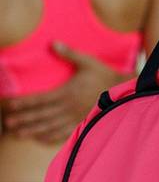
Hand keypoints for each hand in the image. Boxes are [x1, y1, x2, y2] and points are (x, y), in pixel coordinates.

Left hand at [0, 44, 125, 144]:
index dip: (24, 102)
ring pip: (49, 126)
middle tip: (8, 123)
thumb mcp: (87, 61)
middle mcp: (68, 107)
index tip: (10, 105)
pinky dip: (50, 137)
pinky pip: (63, 133)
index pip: (40, 99)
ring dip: (33, 130)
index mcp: (67, 92)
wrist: (123, 91)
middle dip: (24, 119)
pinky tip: (40, 138)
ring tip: (19, 134)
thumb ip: (69, 53)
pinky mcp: (81, 123)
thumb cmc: (104, 74)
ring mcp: (74, 117)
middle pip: (41, 115)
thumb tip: (53, 43)